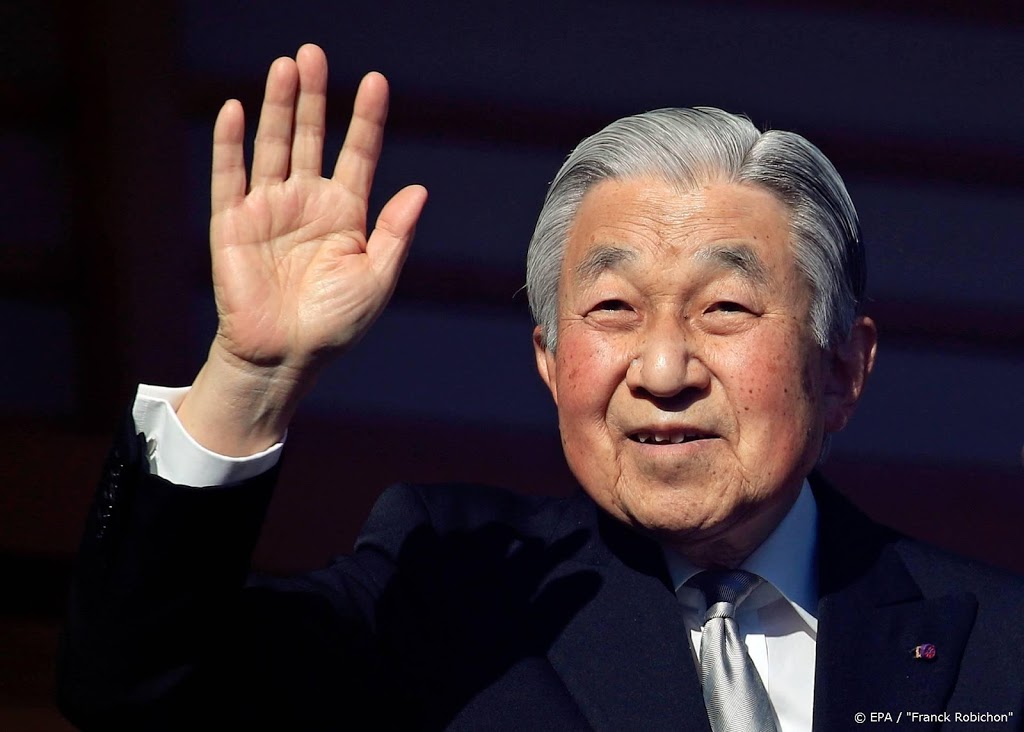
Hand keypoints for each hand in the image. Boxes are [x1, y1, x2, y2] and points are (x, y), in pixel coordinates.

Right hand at [178, 45, 426, 454]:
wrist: (284, 356)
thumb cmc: (334, 324)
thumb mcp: (376, 280)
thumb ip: (394, 234)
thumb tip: (420, 189)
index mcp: (346, 214)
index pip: (359, 154)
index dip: (367, 118)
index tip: (376, 81)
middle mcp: (307, 203)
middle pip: (312, 137)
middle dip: (315, 97)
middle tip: (315, 53)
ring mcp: (269, 209)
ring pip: (274, 145)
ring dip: (278, 107)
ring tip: (286, 66)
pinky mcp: (233, 223)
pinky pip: (230, 175)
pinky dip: (231, 143)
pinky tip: (235, 109)